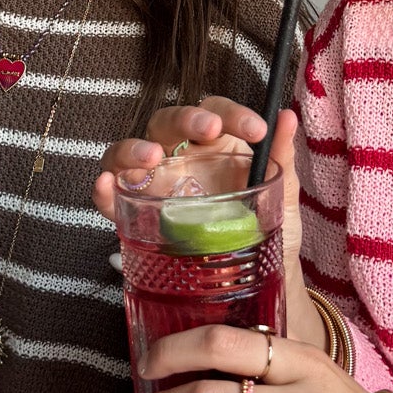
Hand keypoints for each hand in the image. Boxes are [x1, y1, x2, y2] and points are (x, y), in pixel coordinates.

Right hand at [93, 99, 320, 347]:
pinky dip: (103, 190)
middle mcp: (181, 159)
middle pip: (168, 123)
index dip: (231, 112)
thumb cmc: (265, 227)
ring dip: (135, 148)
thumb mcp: (280, 193)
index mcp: (216, 146)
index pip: (215, 112)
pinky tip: (108, 185)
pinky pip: (111, 198)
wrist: (257, 280)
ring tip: (151, 156)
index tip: (257, 129)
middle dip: (184, 119)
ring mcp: (154, 185)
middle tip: (207, 128)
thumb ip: (281, 156)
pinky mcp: (134, 215)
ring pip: (129, 152)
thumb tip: (289, 116)